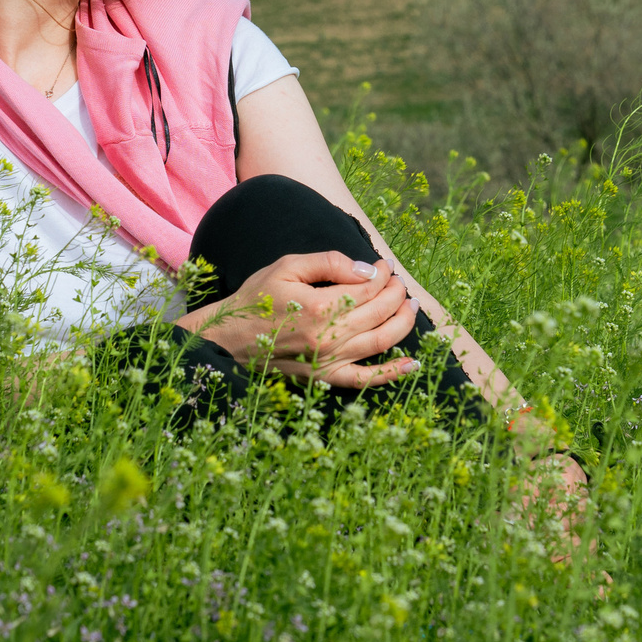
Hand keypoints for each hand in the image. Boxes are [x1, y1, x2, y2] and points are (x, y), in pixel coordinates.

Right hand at [177, 251, 420, 388]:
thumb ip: (329, 262)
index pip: (369, 289)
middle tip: (399, 282)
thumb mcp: (287, 266)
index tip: (385, 265)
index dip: (383, 275)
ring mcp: (329, 361)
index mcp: (320, 307)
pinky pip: (366, 379)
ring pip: (381, 341)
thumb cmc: (256, 298)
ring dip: (403, 322)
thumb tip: (368, 271)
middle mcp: (329, 337)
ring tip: (411, 306)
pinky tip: (413, 363)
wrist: (228, 338)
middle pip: (380, 312)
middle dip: (397, 293)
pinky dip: (392, 373)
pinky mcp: (325, 378)